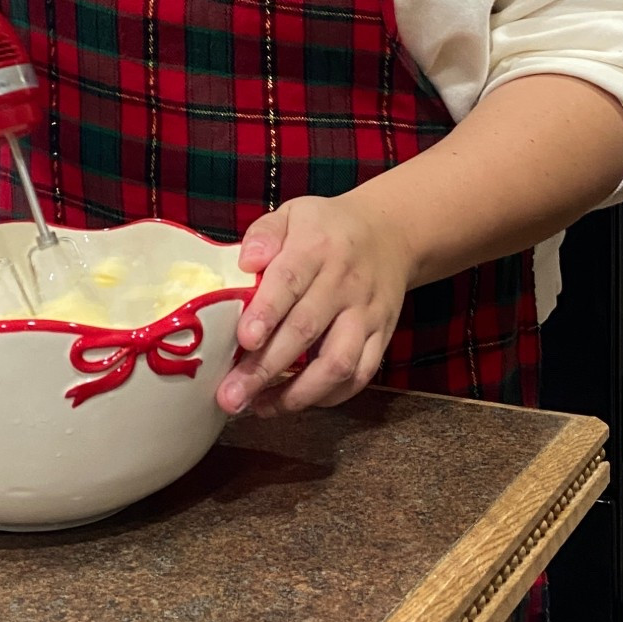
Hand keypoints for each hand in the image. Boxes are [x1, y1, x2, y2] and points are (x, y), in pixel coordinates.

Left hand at [216, 192, 414, 417]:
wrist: (390, 233)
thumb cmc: (327, 229)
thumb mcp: (293, 214)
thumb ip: (264, 234)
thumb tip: (246, 262)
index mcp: (317, 248)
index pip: (291, 280)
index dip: (266, 313)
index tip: (244, 340)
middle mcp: (345, 283)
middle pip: (306, 330)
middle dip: (266, 368)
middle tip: (232, 395)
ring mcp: (366, 314)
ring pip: (338, 363)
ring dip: (298, 392)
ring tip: (261, 407)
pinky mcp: (382, 336)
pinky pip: (360, 375)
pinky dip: (329, 396)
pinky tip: (295, 401)